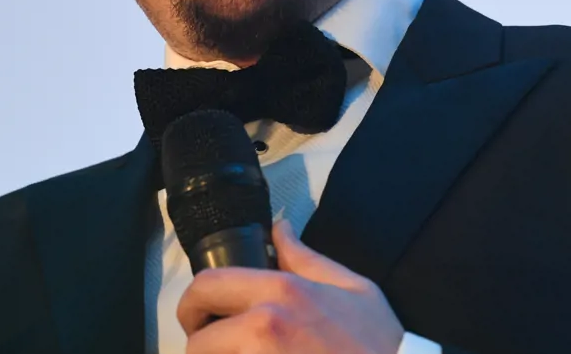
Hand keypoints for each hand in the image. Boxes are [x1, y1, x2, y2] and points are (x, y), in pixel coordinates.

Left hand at [177, 220, 405, 353]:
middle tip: (217, 348)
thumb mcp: (353, 288)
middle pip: (197, 341)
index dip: (192, 304)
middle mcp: (262, 328)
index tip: (199, 316)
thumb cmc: (378, 344)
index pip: (208, 286)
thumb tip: (278, 229)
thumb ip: (306, 258)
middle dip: (202, 346)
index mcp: (282, 293)